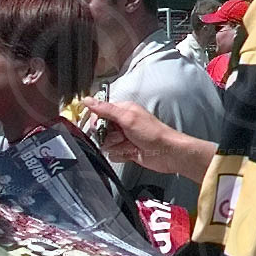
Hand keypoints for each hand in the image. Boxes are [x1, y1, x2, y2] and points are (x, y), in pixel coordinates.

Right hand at [82, 99, 214, 182]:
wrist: (167, 153)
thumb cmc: (153, 133)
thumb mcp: (128, 118)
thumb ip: (106, 110)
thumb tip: (88, 100)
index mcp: (123, 111)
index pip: (99, 114)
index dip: (98, 122)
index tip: (101, 127)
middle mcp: (123, 123)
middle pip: (100, 131)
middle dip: (108, 137)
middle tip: (122, 136)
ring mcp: (124, 138)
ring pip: (105, 144)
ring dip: (117, 146)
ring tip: (130, 144)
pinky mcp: (126, 151)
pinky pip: (113, 155)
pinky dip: (121, 155)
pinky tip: (132, 152)